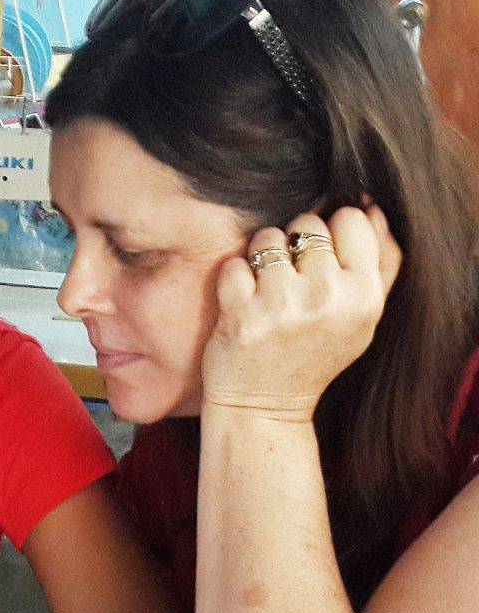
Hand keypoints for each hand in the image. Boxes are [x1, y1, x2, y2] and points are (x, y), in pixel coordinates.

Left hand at [203, 206, 402, 421]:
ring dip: (262, 256)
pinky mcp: (241, 314)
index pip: (351, 219)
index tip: (320, 258)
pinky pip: (234, 264)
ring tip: (266, 287)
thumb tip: (370, 205)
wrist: (266, 406)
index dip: (332, 232)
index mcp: (365, 296)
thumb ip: (380, 262)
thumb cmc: (316, 354)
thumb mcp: (363, 316)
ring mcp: (283, 306)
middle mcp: (327, 298)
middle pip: (307, 224)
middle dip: (295, 243)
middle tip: (290, 276)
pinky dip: (234, 278)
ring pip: (268, 238)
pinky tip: (242, 301)